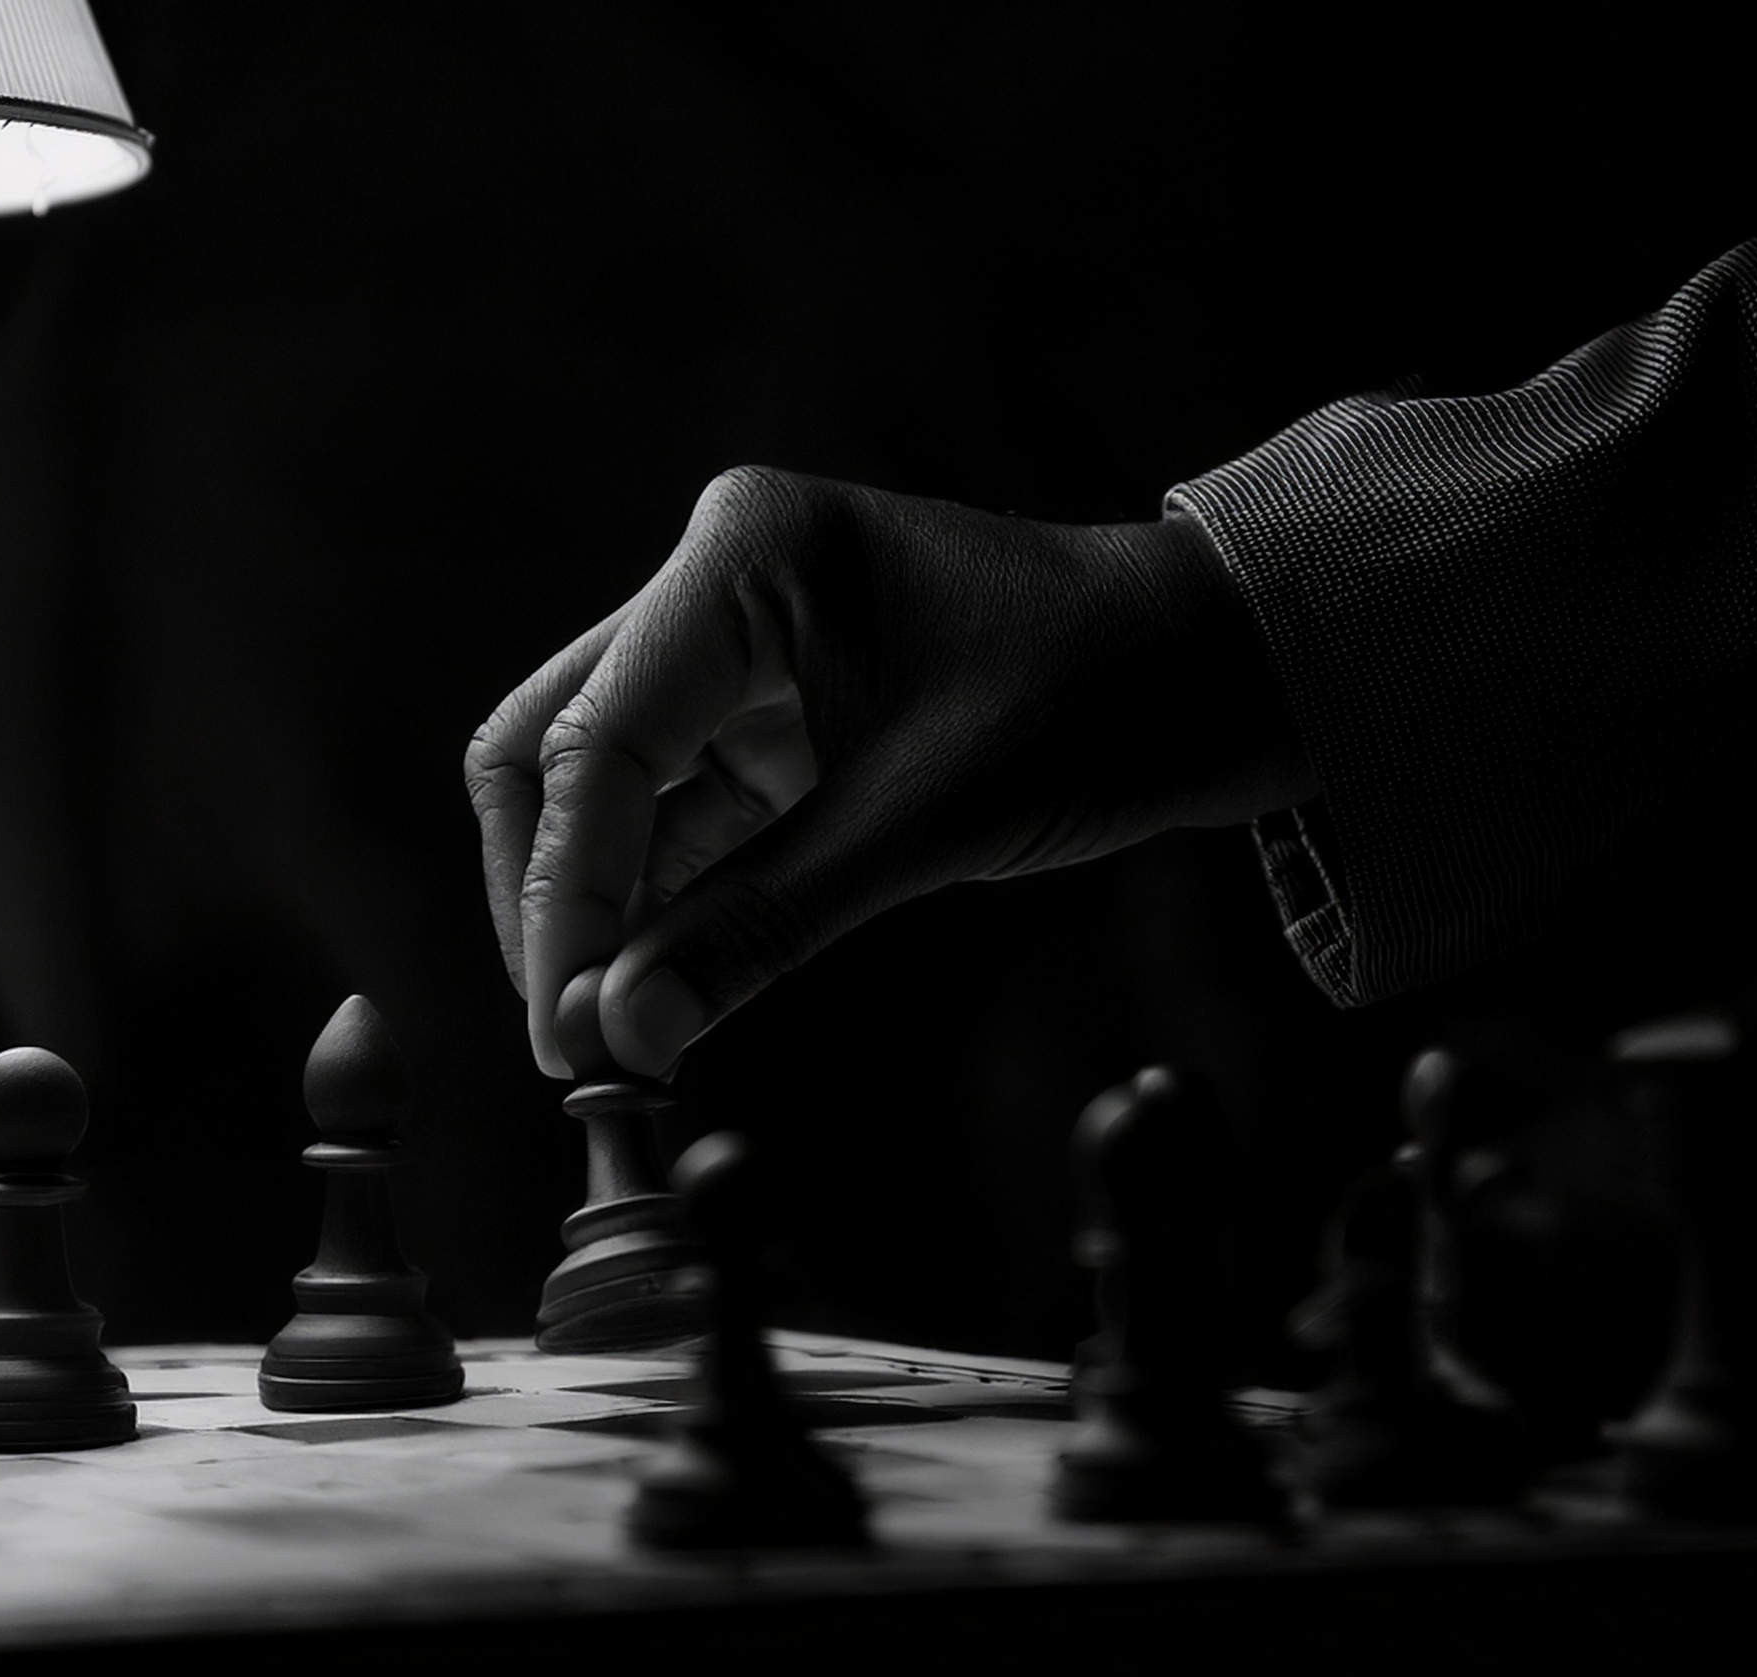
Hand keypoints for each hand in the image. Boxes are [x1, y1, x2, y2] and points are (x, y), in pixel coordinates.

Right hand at [465, 467, 1315, 1077]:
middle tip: (570, 1038)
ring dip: (596, 909)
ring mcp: (731, 651)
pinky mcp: (761, 717)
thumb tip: (623, 1032)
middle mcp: (716, 585)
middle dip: (552, 895)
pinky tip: (662, 990)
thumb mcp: (926, 823)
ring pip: (597, 790)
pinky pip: (671, 815)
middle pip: (553, 747)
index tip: (566, 1025)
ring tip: (612, 1037)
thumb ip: (764, 925)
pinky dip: (657, 903)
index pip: (597, 738)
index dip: (565, 893)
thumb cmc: (1093, 698)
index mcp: (746, 558)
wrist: (1204, 670)